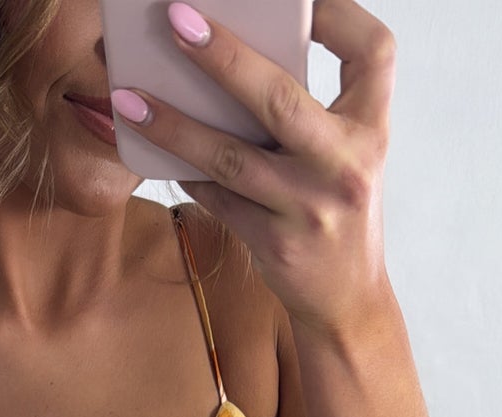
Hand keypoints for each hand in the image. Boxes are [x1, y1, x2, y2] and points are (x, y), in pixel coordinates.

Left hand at [111, 0, 397, 338]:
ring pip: (232, 158)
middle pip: (281, 100)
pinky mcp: (276, 245)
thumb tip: (234, 54)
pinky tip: (152, 146)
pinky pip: (218, 199)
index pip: (373, 54)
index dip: (340, 13)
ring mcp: (310, 210)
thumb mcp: (344, 156)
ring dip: (175, 126)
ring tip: (128, 98)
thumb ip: (310, 110)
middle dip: (226, 57)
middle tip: (177, 20)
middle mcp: (346, 168)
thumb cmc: (336, 211)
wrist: (347, 302)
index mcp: (371, 131)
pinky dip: (185, 171)